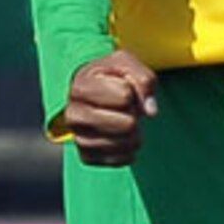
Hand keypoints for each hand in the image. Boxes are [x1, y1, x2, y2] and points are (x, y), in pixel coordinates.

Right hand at [64, 49, 158, 165]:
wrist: (96, 91)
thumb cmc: (112, 75)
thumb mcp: (128, 64)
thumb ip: (143, 80)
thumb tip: (150, 111)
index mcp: (80, 86)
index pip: (125, 96)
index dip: (133, 92)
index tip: (123, 88)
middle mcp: (73, 114)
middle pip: (127, 125)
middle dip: (136, 115)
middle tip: (128, 108)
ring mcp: (78, 137)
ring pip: (125, 144)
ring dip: (135, 133)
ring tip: (127, 121)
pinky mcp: (86, 156)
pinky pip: (121, 160)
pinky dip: (130, 149)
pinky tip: (123, 136)